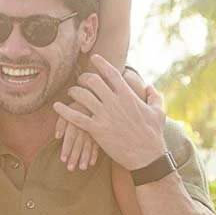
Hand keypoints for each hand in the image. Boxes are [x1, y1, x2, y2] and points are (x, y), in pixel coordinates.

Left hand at [52, 56, 168, 171]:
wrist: (147, 156)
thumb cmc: (153, 135)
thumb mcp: (158, 112)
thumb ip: (154, 96)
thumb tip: (149, 86)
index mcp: (128, 95)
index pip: (111, 73)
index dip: (101, 63)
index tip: (94, 58)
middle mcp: (114, 102)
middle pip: (92, 81)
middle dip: (84, 78)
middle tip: (80, 80)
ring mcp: (104, 115)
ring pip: (82, 96)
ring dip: (73, 92)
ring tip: (71, 92)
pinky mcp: (96, 130)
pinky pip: (75, 117)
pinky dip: (63, 111)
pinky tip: (56, 106)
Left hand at [55, 109, 102, 169]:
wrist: (98, 98)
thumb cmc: (79, 105)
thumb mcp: (69, 109)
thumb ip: (61, 123)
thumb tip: (57, 137)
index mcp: (76, 123)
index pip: (70, 138)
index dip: (66, 149)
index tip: (63, 160)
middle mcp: (85, 129)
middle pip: (79, 145)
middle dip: (75, 157)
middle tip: (71, 169)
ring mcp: (94, 132)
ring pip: (89, 147)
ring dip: (85, 158)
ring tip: (82, 168)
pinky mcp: (100, 133)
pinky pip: (98, 145)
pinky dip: (95, 154)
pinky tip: (93, 163)